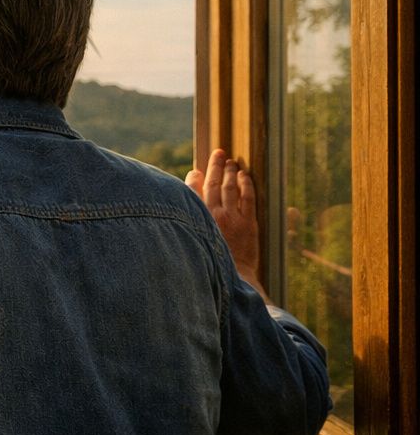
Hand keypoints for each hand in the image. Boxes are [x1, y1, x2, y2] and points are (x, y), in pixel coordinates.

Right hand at [187, 149, 265, 298]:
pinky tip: (245, 176)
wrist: (231, 281)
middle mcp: (213, 215)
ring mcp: (232, 218)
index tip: (195, 172)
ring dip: (231, 172)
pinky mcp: (248, 223)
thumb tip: (185, 206)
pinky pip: (248, 197)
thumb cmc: (208, 265)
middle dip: (215, 166)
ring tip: (232, 162)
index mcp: (196, 220)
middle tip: (219, 153)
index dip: (194, 179)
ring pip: (230, 187)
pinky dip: (246, 184)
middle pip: (213, 184)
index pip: (193, 192)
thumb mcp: (190, 245)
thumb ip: (188, 220)